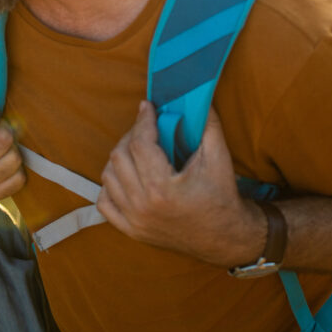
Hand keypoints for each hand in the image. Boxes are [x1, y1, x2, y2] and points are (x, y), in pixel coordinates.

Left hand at [96, 102, 265, 268]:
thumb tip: (196, 93)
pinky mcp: (132, 231)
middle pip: (119, 157)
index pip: (139, 144)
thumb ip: (207, 122)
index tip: (147, 106)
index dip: (142, 120)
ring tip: (138, 149)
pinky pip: (105, 202)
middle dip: (131, 135)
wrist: (227, 238)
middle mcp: (143, 207)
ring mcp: (134, 221)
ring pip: (108, 177)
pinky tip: (128, 175)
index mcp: (163, 189)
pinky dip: (111, 186)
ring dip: (120, 158)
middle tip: (146, 127)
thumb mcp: (219, 156)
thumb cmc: (223, 196)